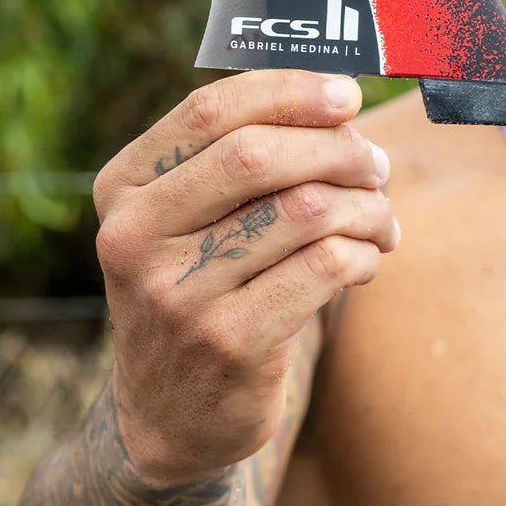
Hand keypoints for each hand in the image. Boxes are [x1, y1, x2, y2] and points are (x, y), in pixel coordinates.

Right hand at [92, 70, 397, 486]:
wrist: (173, 414)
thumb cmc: (207, 287)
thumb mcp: (193, 221)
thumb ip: (245, 159)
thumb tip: (341, 106)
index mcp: (125, 189)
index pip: (211, 111)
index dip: (291, 92)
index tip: (349, 94)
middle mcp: (135, 237)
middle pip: (259, 156)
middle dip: (339, 151)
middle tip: (377, 167)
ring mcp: (178, 295)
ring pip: (306, 210)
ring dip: (366, 207)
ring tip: (381, 220)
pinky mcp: (230, 342)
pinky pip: (326, 266)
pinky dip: (365, 253)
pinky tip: (366, 261)